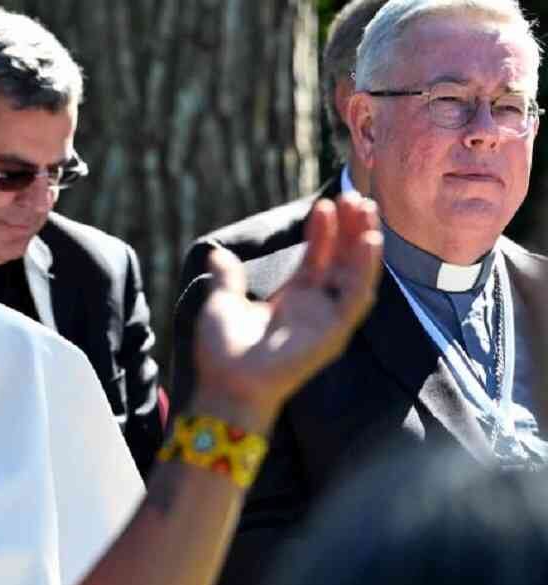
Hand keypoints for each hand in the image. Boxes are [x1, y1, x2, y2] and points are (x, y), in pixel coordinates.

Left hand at [193, 194, 382, 431]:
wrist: (226, 384)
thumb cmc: (223, 354)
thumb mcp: (222, 305)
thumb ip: (227, 280)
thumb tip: (218, 254)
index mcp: (291, 300)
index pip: (316, 258)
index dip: (322, 232)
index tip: (324, 205)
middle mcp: (314, 308)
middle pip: (341, 261)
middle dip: (349, 230)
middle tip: (354, 196)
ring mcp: (326, 320)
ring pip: (355, 274)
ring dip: (363, 242)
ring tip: (365, 209)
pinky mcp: (334, 333)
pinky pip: (356, 297)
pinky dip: (365, 270)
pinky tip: (369, 241)